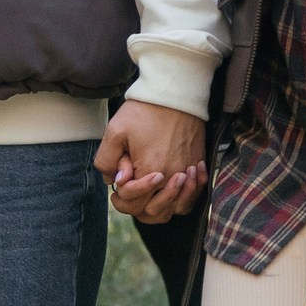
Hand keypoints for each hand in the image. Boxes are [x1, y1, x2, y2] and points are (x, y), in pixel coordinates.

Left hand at [94, 99, 206, 223]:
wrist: (176, 92)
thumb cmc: (145, 110)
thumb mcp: (115, 131)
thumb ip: (107, 160)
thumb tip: (114, 181)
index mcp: (150, 171)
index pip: (135, 204)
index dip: (122, 197)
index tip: (120, 183)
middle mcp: (172, 176)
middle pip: (156, 212)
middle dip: (140, 205)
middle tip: (132, 189)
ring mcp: (187, 171)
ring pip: (177, 208)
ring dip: (163, 204)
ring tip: (153, 190)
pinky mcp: (198, 163)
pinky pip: (194, 194)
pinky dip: (186, 196)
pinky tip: (175, 185)